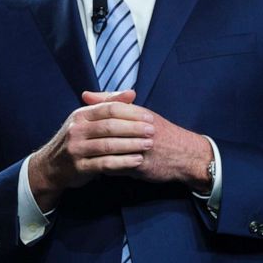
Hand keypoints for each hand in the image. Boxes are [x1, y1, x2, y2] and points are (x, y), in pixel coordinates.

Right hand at [27, 89, 154, 210]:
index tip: (149, 117)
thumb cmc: (77, 139)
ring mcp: (76, 149)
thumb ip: (109, 105)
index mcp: (80, 115)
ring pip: (108, 145)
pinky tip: (137, 161)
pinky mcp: (79, 167)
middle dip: (134, 128)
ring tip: (148, 145)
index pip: (109, 109)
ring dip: (131, 145)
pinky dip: (123, 162)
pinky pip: (105, 164)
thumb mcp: (87, 119)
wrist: (51, 165)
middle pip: (110, 126)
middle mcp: (76, 129)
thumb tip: (131, 92)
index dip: (131, 112)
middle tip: (152, 131)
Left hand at [82, 92, 212, 191]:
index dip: (91, 117)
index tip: (77, 122)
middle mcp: (140, 129)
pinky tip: (100, 167)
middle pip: (107, 131)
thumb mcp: (141, 113)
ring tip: (88, 155)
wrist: (185, 155)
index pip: (108, 111)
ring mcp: (141, 148)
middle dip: (91, 139)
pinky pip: (116, 167)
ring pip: (109, 151)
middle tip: (76, 142)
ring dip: (97, 154)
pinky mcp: (141, 167)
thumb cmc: (161, 132)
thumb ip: (112, 102)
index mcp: (139, 114)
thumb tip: (85, 95)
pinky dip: (107, 167)